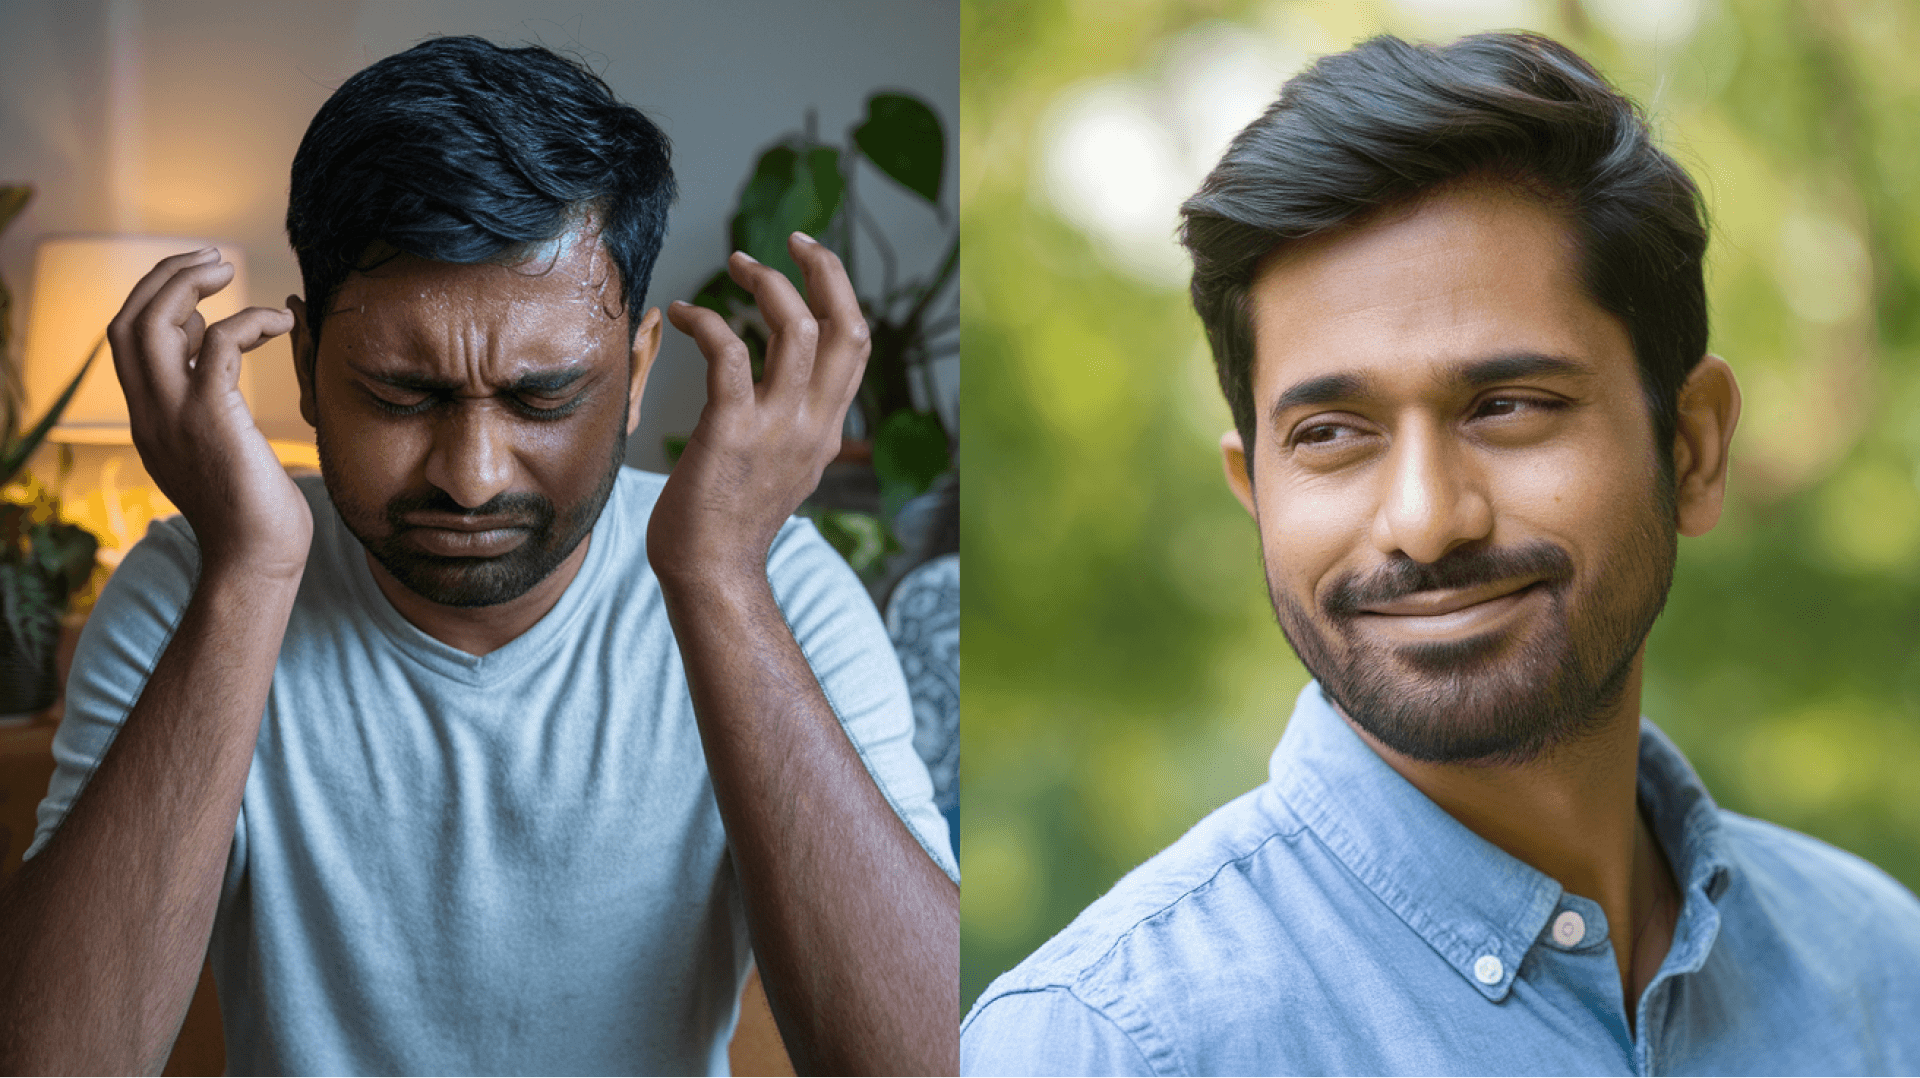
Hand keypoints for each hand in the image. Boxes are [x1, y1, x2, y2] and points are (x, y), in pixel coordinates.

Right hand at [107, 249, 310, 580]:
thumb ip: (205, 397)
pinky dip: (246, 321)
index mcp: (150, 420)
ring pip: (151, 326)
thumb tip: (209, 348)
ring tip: (227, 270)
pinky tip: (281, 322)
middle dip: (162, 279)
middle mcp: (150, 415)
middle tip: (210, 259)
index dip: (156, 302)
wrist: (258, 562)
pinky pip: (218, 345)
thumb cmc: (256, 513)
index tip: (198, 289)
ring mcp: (174, 417)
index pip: (127, 342)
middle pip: (127, 324)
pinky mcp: (211, 420)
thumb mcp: (217, 444)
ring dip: (186, 285)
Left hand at [654, 233, 868, 581]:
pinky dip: (709, 321)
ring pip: (796, 329)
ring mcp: (778, 427)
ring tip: (735, 264)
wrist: (712, 572)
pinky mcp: (732, 432)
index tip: (810, 261)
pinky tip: (685, 314)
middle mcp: (815, 423)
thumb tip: (787, 395)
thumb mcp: (785, 470)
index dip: (840, 293)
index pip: (856, 345)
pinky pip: (731, 354)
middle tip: (791, 242)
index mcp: (828, 429)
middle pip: (846, 327)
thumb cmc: (731, 522)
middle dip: (825, 271)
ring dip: (767, 284)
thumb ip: (796, 429)